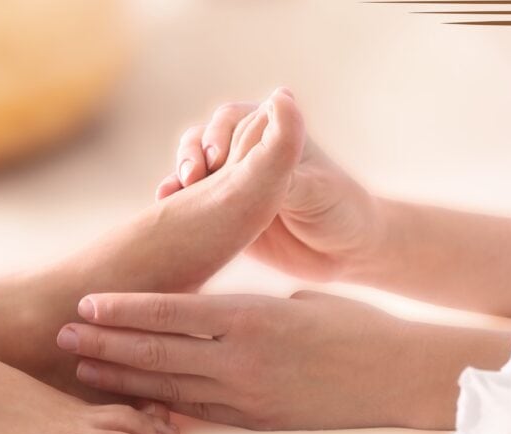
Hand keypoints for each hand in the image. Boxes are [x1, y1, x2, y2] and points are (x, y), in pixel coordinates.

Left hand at [55, 290, 417, 429]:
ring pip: (168, 385)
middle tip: (63, 335)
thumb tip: (216, 315)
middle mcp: (240, 358)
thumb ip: (248, 310)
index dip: (123, 309)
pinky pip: (198, 411)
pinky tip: (133, 399)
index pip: (171, 311)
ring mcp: (246, 394)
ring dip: (122, 376)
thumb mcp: (297, 301)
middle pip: (157, 350)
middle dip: (105, 343)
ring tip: (83, 366)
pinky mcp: (256, 420)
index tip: (86, 303)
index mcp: (250, 317)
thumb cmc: (354, 327)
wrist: (398, 376)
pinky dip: (161, 404)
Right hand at [156, 93, 385, 281]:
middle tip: (192, 175)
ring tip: (172, 193)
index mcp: (269, 134)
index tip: (217, 157)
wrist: (345, 254)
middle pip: (203, 140)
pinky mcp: (222, 213)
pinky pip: (190, 204)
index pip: (231, 120)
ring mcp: (231, 183)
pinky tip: (165, 209)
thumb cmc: (340, 210)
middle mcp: (246, 153)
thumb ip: (282, 161)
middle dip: (192, 154)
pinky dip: (175, 204)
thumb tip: (277, 101)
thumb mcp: (312, 187)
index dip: (217, 133)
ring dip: (178, 176)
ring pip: (192, 168)